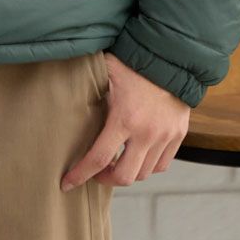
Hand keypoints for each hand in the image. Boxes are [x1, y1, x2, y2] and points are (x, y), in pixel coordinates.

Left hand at [60, 52, 189, 189]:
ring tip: (115, 162)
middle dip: (105, 179)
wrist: (170, 56)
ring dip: (127, 172)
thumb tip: (61, 87)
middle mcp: (146, 132)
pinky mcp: (178, 135)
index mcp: (124, 118)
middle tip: (96, 172)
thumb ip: (88, 85)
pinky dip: (148, 166)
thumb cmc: (133, 61)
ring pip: (144, 173)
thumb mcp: (106, 71)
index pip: (98, 158)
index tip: (66, 183)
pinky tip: (137, 156)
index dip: (80, 174)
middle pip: (124, 176)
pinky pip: (162, 164)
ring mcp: (164, 136)